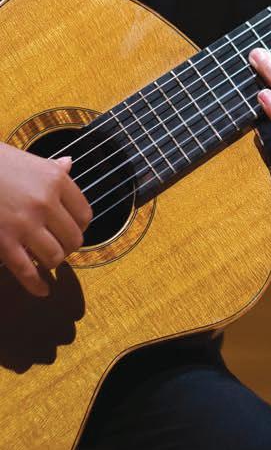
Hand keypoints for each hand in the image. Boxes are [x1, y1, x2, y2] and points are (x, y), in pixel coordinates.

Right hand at [0, 142, 92, 296]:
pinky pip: (26, 271)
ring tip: (45, 260)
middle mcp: (45, 202)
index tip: (72, 230)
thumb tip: (68, 164)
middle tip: (58, 247)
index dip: (80, 227)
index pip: (84, 214)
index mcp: (55, 180)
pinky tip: (42, 290)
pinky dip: (36, 285)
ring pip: (54, 257)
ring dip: (52, 262)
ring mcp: (25, 223)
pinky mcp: (4, 240)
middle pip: (73, 239)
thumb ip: (51, 168)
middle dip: (68, 247)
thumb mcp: (28, 160)